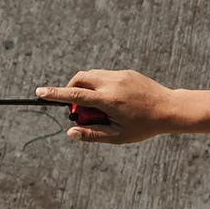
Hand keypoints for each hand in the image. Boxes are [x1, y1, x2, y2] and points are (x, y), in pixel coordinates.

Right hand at [35, 70, 177, 144]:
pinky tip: (114, 101)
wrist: (169, 109)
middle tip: (79, 110)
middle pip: (79, 80)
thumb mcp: (118, 136)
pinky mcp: (126, 72)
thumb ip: (92, 134)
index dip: (55, 94)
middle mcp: (112, 84)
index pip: (75, 96)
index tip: (39, 93)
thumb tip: (70, 133)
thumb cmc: (144, 127)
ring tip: (99, 107)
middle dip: (71, 91)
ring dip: (86, 88)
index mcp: (108, 101)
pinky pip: (105, 75)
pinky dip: (100, 85)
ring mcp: (119, 75)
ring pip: (91, 75)